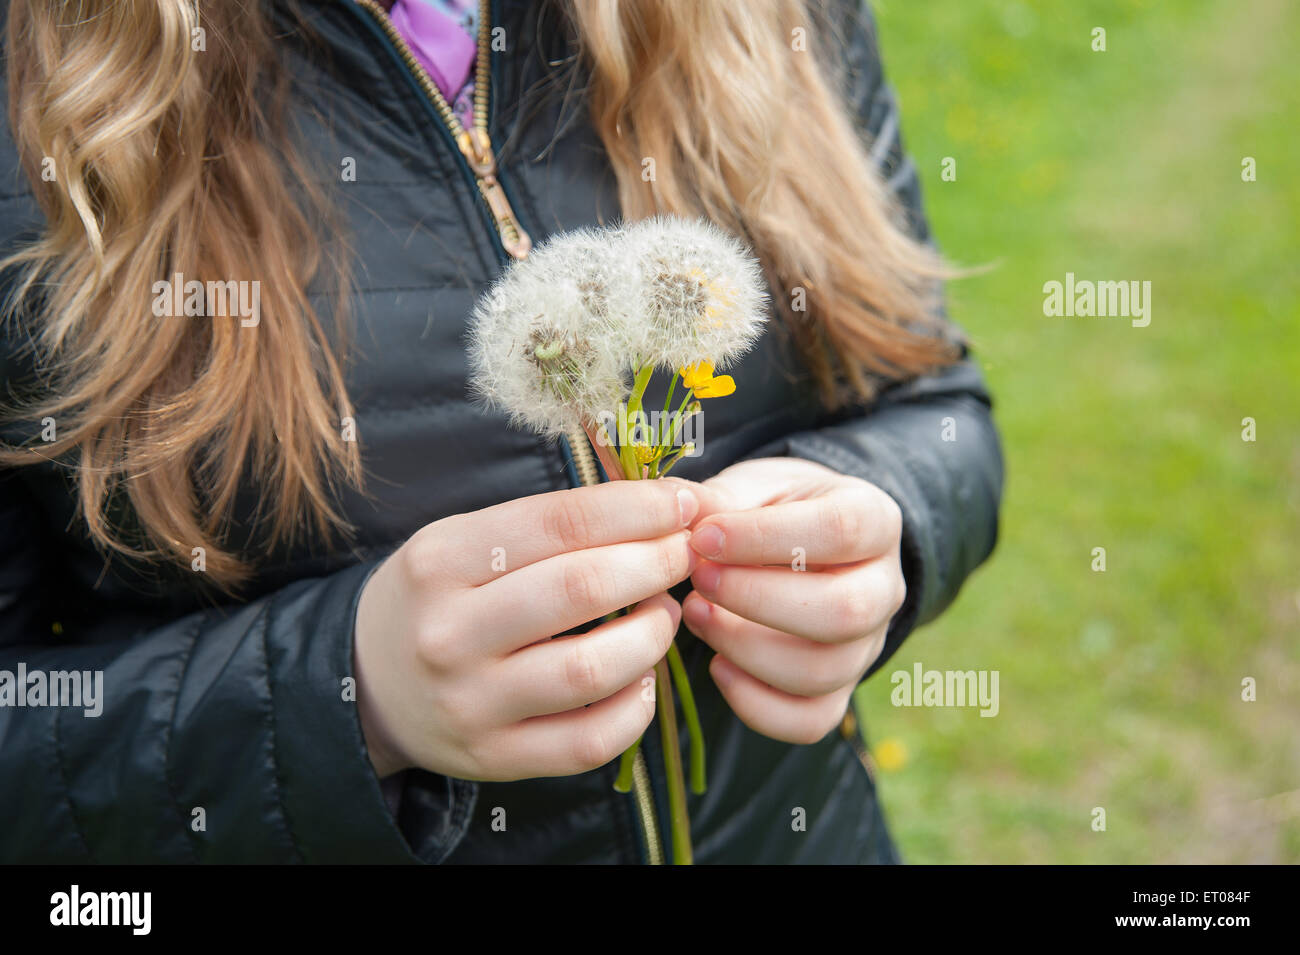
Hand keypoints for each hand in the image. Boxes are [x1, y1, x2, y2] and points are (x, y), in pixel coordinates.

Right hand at [353, 479, 702, 779]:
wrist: (365, 685)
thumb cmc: (437, 598)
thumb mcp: (464, 540)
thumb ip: (549, 525)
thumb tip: (658, 506)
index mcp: (442, 559)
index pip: (560, 522)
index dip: (637, 509)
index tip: (683, 503)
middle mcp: (451, 632)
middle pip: (583, 588)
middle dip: (656, 562)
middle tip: (685, 553)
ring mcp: (471, 702)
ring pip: (593, 669)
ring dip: (653, 634)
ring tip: (664, 612)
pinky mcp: (493, 759)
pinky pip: (589, 741)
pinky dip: (636, 707)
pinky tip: (643, 679)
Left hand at [683, 458, 905, 744]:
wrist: (798, 544)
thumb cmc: (774, 508)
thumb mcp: (755, 485)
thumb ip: (723, 498)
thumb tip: (682, 511)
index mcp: (875, 520)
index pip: (839, 531)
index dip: (765, 538)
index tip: (704, 536)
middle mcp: (885, 588)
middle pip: (843, 612)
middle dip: (757, 600)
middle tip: (699, 579)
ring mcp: (866, 647)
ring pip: (823, 671)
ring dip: (746, 647)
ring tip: (695, 613)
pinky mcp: (839, 692)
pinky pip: (809, 720)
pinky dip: (755, 703)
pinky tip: (717, 665)